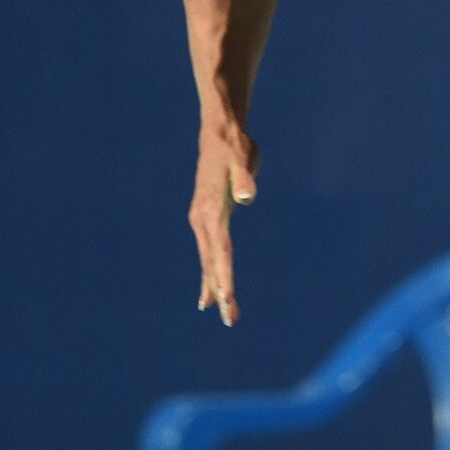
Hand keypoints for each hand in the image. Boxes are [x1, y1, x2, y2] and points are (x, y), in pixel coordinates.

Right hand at [187, 121, 259, 325]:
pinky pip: (210, 251)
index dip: (224, 277)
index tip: (227, 301)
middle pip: (212, 261)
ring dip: (215, 286)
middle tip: (231, 319)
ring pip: (209, 260)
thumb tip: (247, 198)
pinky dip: (210, 272)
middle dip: (221, 290)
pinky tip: (210, 292)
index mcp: (211, 210)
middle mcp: (203, 219)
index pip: (220, 251)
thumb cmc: (235, 143)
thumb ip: (245, 178)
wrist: (220, 130)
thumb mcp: (244, 156)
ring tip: (224, 312)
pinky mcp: (208, 216)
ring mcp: (203, 219)